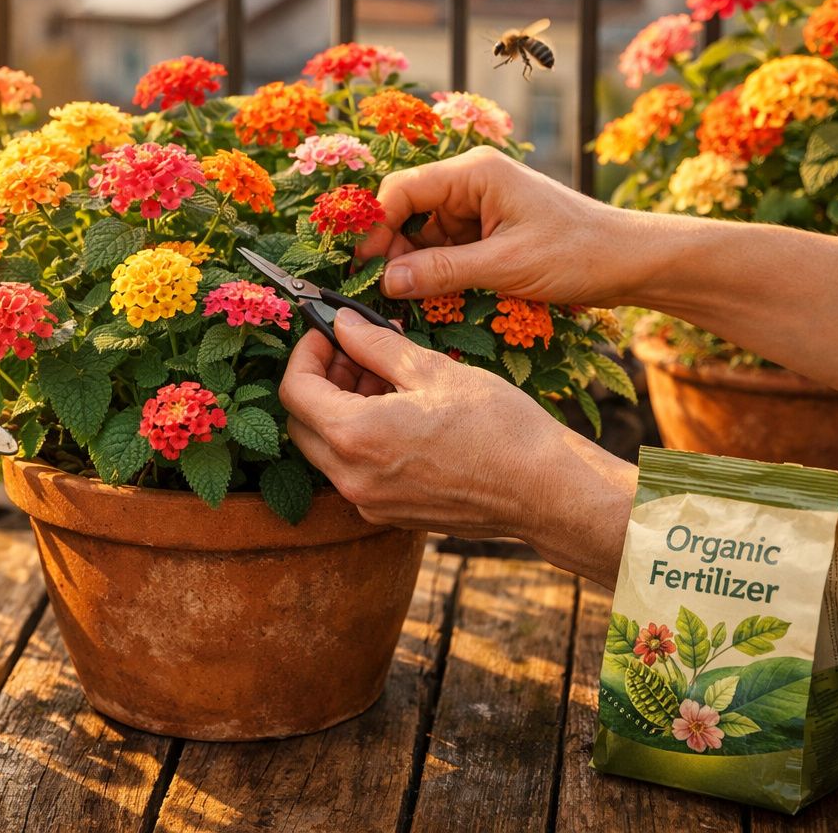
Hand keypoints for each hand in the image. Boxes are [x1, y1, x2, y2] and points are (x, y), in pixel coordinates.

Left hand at [278, 308, 573, 538]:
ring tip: (385, 377)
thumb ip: (375, 346)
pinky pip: (354, 471)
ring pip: (326, 448)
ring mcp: (368, 502)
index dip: (305, 353)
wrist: (543, 490)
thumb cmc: (497, 427)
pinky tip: (400, 412)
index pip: (294, 390)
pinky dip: (361, 437)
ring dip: (340, 408)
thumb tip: (341, 323)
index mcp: (355, 436)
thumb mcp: (433, 370)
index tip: (327, 333)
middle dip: (319, 381)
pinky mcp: (389, 514)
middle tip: (355, 352)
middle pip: (302, 422)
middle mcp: (351, 477)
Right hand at [358, 146, 642, 305]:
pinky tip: (432, 296)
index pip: (402, 189)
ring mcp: (480, 206)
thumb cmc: (578, 254)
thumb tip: (387, 282)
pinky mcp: (489, 230)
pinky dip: (436, 271)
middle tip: (381, 290)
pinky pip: (447, 247)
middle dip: (392, 248)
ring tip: (406, 300)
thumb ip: (442, 273)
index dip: (375, 225)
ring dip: (414, 264)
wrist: (630, 262)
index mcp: (475, 173)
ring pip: (424, 233)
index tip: (362, 265)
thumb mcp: (505, 266)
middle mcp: (472, 182)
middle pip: (408, 210)